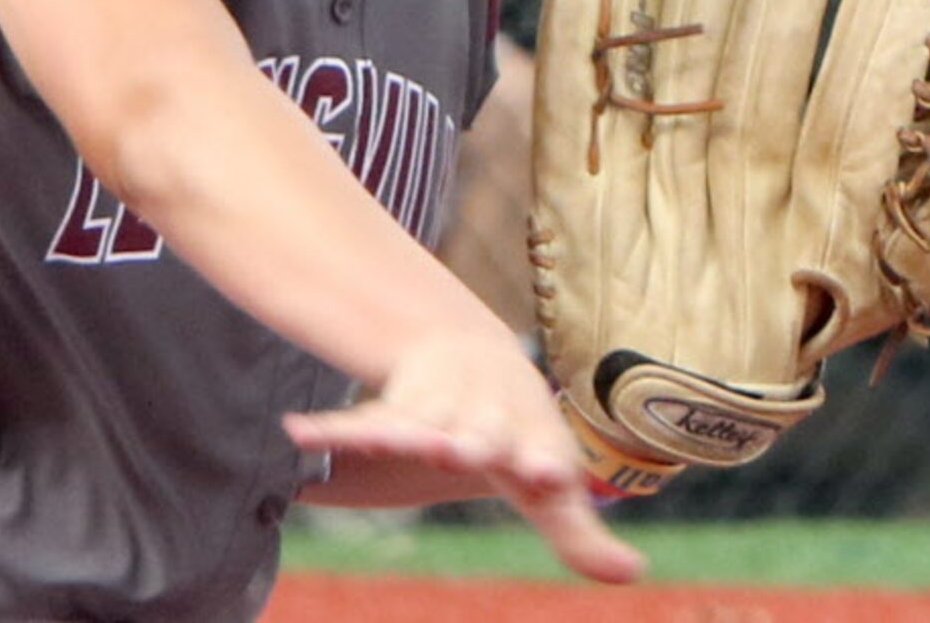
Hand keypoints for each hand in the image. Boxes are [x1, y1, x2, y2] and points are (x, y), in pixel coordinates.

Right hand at [284, 322, 644, 584]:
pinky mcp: (391, 414)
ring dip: (392, 430)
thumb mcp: (551, 487)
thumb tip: (633, 573)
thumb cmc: (522, 436)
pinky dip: (329, 430)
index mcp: (526, 444)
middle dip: (463, 441)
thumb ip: (581, 536)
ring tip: (373, 436)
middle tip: (451, 448)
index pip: (537, 454)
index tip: (544, 471)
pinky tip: (297, 431)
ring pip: (411, 424)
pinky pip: (357, 424)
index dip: (540, 462)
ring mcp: (433, 415)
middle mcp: (480, 424)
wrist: (480, 357)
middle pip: (471, 435)